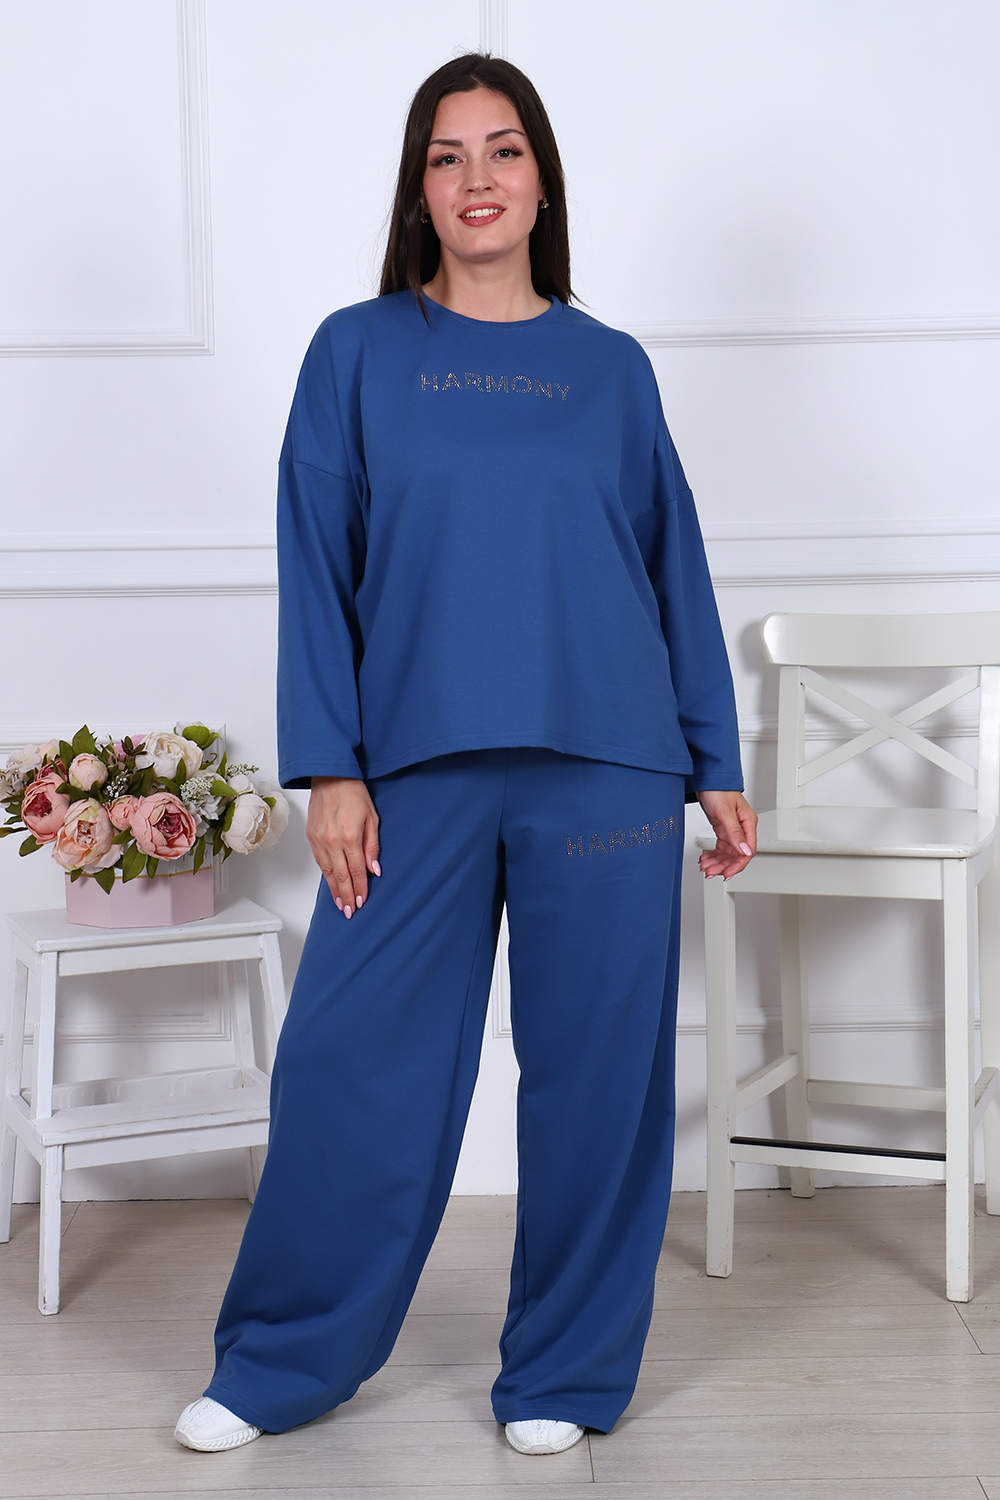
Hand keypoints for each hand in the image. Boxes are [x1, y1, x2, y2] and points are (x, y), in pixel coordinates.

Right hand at [307, 776, 380, 917]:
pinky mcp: (311, 836)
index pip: (356, 870)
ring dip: (334, 890)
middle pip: (340, 876)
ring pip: (327, 872)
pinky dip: (325, 875)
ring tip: (340, 904)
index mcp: (350, 837)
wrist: (330, 776)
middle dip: (346, 896)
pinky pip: (319, 861)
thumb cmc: (354, 793)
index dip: (360, 888)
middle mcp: (332, 841)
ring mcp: (319, 840)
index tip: (362, 902)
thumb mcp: (372, 818)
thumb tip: (374, 869)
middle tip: (349, 912)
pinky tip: (330, 884)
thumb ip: (372, 846)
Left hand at [697, 790, 756, 880]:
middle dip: (723, 865)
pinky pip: (721, 847)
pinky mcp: (723, 829)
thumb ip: (735, 833)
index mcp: (748, 823)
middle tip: (710, 872)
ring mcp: (732, 829)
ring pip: (727, 853)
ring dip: (716, 862)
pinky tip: (706, 859)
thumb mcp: (725, 812)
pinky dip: (713, 855)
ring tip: (705, 867)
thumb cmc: (718, 789)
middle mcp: (742, 828)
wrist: (707, 779)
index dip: (737, 865)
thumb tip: (745, 851)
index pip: (747, 851)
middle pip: (736, 855)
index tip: (726, 874)